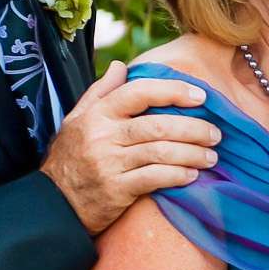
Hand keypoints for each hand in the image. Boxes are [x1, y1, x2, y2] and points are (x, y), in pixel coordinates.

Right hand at [41, 62, 223, 234]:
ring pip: (160, 152)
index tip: (201, 97)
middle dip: (193, 128)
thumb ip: (100, 92)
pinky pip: (154, 178)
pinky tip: (192, 175)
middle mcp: (102, 135)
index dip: (173, 91)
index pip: (139, 92)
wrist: (52, 203)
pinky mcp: (116, 190)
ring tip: (211, 156)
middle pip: (157, 125)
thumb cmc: (70, 157)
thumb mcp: (76, 120)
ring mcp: (109, 163)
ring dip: (192, 153)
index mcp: (97, 114)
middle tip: (216, 133)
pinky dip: (178, 176)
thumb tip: (120, 66)